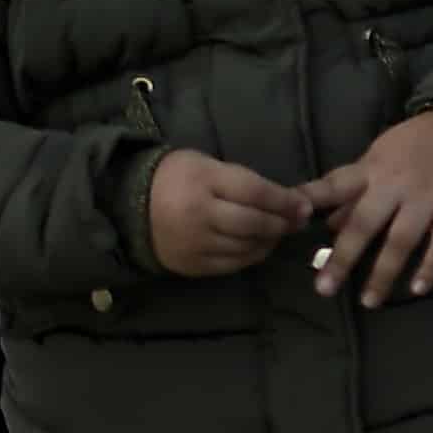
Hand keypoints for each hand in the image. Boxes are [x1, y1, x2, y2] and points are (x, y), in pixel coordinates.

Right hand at [144, 151, 307, 280]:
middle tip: (296, 222)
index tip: (305, 206)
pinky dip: (250, 256)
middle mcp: (198, 215)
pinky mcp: (189, 265)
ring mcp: (192, 244)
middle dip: (281, 223)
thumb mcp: (209, 166)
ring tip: (278, 232)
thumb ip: (246, 182)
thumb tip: (289, 201)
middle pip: (253, 224)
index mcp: (203, 182)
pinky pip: (231, 264)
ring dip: (269, 241)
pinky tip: (258, 246)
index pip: (256, 193)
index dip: (285, 201)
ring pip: (245, 247)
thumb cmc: (177, 178)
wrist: (127, 205)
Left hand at [304, 111, 432, 302]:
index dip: (310, 202)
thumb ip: (353, 188)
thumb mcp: (377, 157)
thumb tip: (328, 224)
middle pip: (364, 225)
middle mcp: (395, 186)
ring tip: (369, 301)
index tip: (287, 223)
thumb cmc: (414, 145)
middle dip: (343, 258)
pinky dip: (430, 266)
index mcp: (371, 171)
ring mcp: (428, 199)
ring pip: (401, 240)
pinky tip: (418, 289)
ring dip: (384, 273)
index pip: (333, 187)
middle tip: (324, 288)